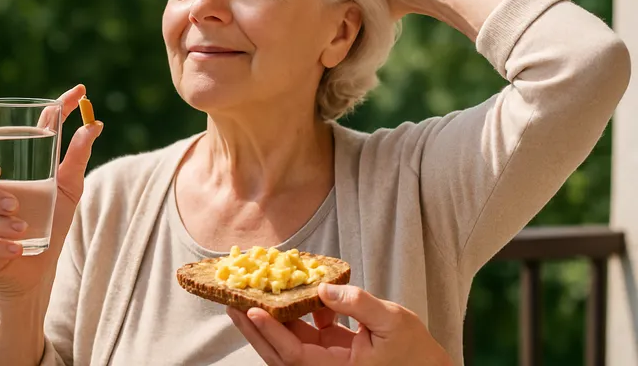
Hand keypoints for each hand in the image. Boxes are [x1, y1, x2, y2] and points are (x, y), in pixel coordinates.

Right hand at [0, 84, 102, 300]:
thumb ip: (75, 159)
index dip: (46, 110)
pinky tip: (18, 249)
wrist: (34, 271)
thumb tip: (95, 124)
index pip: (14, 132)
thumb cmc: (49, 223)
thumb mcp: (67, 190)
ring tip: (23, 226)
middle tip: (4, 181)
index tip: (77, 91)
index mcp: (3, 169)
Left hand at [228, 283, 452, 365]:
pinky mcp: (330, 353)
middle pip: (280, 354)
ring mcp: (326, 362)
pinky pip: (304, 337)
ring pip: (287, 345)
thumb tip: (324, 288)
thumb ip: (358, 303)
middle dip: (254, 330)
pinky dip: (293, 318)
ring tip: (244, 299)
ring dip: (267, 324)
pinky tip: (286, 297)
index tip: (251, 310)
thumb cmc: (415, 352)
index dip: (272, 333)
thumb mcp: (392, 321)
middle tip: (231, 304)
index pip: (295, 354)